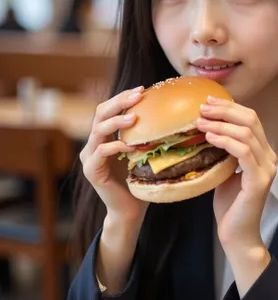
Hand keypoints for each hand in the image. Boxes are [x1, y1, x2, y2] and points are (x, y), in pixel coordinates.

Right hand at [79, 86, 148, 222]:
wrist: (130, 210)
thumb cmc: (139, 180)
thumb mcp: (143, 153)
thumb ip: (145, 135)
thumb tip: (167, 114)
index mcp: (103, 137)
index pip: (108, 109)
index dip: (122, 97)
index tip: (142, 89)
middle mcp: (92, 144)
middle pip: (100, 113)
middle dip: (119, 102)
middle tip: (138, 95)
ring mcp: (89, 157)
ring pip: (98, 130)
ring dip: (117, 121)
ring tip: (134, 118)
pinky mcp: (91, 171)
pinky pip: (101, 152)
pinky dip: (116, 146)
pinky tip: (131, 145)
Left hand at [197, 97, 276, 252]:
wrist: (237, 234)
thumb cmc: (229, 205)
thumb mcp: (224, 170)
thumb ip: (222, 151)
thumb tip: (203, 130)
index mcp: (262, 152)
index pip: (251, 119)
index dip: (230, 107)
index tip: (208, 101)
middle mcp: (269, 157)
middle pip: (250, 121)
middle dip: (224, 110)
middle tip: (202, 107)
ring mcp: (266, 169)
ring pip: (246, 134)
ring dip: (220, 124)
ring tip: (200, 122)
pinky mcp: (258, 180)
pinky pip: (243, 152)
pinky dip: (225, 141)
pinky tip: (209, 137)